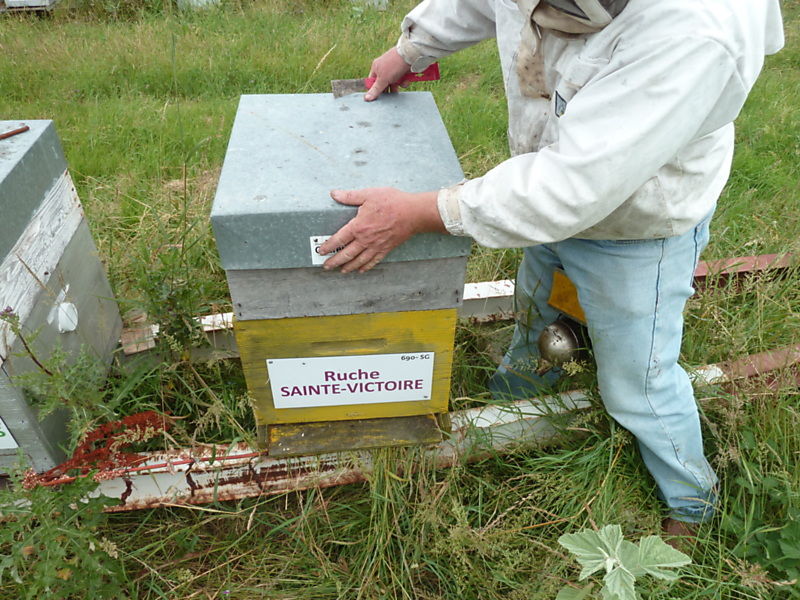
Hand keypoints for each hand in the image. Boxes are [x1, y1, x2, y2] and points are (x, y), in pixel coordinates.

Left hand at [320, 188, 442, 272]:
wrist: (413, 213)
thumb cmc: (392, 202)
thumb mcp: (369, 194)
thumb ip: (350, 196)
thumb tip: (334, 194)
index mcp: (358, 226)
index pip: (338, 239)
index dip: (328, 246)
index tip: (321, 251)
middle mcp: (365, 240)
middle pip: (346, 254)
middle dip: (334, 262)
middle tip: (326, 266)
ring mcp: (376, 246)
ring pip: (358, 261)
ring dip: (348, 267)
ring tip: (341, 271)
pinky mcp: (386, 249)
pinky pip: (373, 261)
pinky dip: (365, 267)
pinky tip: (361, 270)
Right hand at [365, 48, 411, 100]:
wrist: (409, 55)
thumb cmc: (394, 65)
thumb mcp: (383, 79)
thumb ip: (376, 89)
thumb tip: (366, 98)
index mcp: (376, 68)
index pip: (372, 81)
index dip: (375, 89)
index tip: (378, 97)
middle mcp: (384, 68)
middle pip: (383, 84)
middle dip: (388, 89)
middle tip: (390, 95)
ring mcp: (393, 69)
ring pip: (393, 83)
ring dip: (397, 86)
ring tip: (400, 85)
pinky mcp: (402, 70)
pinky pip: (401, 80)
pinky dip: (404, 82)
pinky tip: (406, 80)